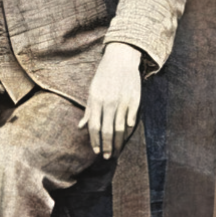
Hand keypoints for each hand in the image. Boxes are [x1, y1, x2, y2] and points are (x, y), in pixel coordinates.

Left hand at [80, 42, 140, 159]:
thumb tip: (81, 127)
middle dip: (107, 146)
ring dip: (118, 142)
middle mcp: (109, 102)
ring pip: (120, 128)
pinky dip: (129, 130)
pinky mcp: (134, 101)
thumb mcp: (92, 91)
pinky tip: (126, 138)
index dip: (94, 140)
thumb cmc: (104, 76)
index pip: (94, 126)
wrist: (121, 59)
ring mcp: (123, 102)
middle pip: (107, 130)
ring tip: (117, 151)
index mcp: (96, 100)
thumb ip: (88, 110)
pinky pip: (131, 120)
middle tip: (108, 157)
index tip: (97, 151)